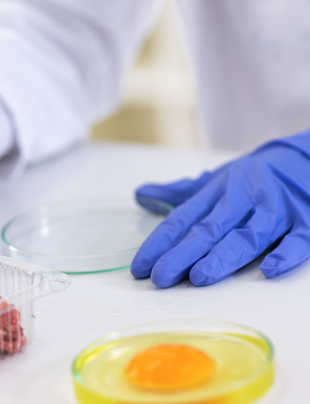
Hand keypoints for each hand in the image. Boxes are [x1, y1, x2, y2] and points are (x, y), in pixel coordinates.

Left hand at [131, 131, 309, 286]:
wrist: (305, 156)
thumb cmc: (253, 175)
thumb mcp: (215, 179)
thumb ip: (179, 193)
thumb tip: (141, 194)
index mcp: (217, 193)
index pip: (182, 220)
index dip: (159, 244)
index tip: (139, 267)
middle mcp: (243, 201)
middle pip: (209, 230)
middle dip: (183, 254)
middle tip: (160, 277)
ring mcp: (275, 211)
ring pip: (248, 235)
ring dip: (225, 256)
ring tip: (200, 276)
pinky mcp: (307, 220)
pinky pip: (298, 238)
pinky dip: (286, 253)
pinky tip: (269, 270)